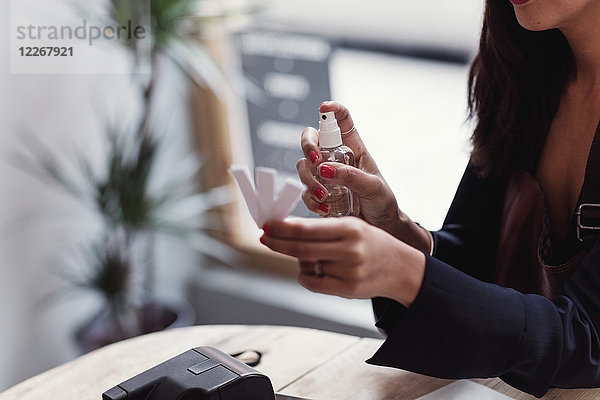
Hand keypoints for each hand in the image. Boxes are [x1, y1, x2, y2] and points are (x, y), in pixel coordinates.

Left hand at [260, 217, 425, 307]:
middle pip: (301, 248)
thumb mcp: (352, 226)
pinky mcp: (347, 290)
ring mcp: (349, 271)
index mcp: (350, 228)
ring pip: (306, 265)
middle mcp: (350, 249)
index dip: (283, 228)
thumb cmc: (371, 243)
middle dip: (278, 242)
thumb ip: (322, 229)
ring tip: (310, 256)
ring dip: (299, 260)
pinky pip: (313, 283)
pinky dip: (305, 276)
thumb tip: (285, 230)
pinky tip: (309, 270)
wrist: (401, 269)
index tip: (267, 225)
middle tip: (264, 237)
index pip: (308, 228)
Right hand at [297, 101, 430, 251]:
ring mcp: (324, 176)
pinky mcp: (318, 195)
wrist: (380, 228)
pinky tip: (325, 208)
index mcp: (353, 148)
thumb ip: (351, 176)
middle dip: (308, 147)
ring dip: (308, 179)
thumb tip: (325, 169)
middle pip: (311, 140)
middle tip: (315, 162)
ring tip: (324, 195)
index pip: (341, 120)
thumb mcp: (373, 187)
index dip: (332, 109)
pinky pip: (304, 192)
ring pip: (303, 166)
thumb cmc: (382, 202)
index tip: (324, 107)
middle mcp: (335, 158)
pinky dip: (311, 199)